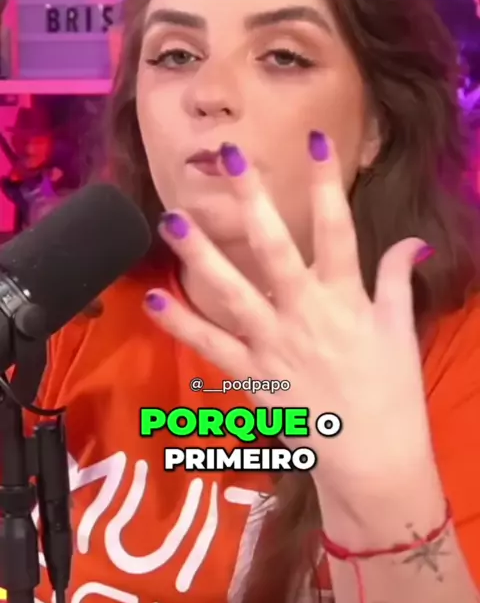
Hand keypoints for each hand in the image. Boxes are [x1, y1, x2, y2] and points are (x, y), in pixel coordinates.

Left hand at [144, 133, 435, 496]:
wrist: (373, 461)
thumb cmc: (391, 392)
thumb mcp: (399, 331)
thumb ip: (396, 280)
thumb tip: (413, 241)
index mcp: (345, 298)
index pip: (337, 229)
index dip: (326, 183)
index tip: (315, 140)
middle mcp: (305, 313)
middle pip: (274, 249)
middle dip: (252, 200)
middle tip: (229, 158)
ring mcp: (273, 344)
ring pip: (231, 292)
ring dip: (199, 255)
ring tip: (171, 219)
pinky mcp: (251, 376)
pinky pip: (211, 347)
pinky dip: (181, 324)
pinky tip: (153, 298)